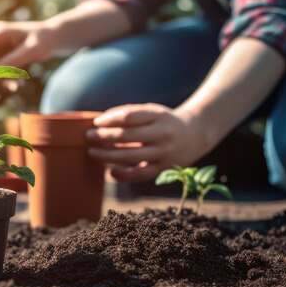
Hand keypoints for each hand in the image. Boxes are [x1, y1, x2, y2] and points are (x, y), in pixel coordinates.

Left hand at [86, 103, 214, 181]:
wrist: (197, 134)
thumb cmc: (165, 121)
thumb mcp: (152, 111)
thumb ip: (130, 115)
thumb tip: (100, 123)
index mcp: (159, 116)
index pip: (130, 116)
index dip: (110, 119)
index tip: (96, 122)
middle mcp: (162, 134)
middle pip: (128, 136)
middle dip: (104, 136)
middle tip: (88, 136)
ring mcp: (164, 152)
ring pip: (131, 156)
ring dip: (108, 155)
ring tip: (92, 152)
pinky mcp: (163, 168)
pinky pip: (140, 174)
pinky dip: (123, 175)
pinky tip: (110, 171)